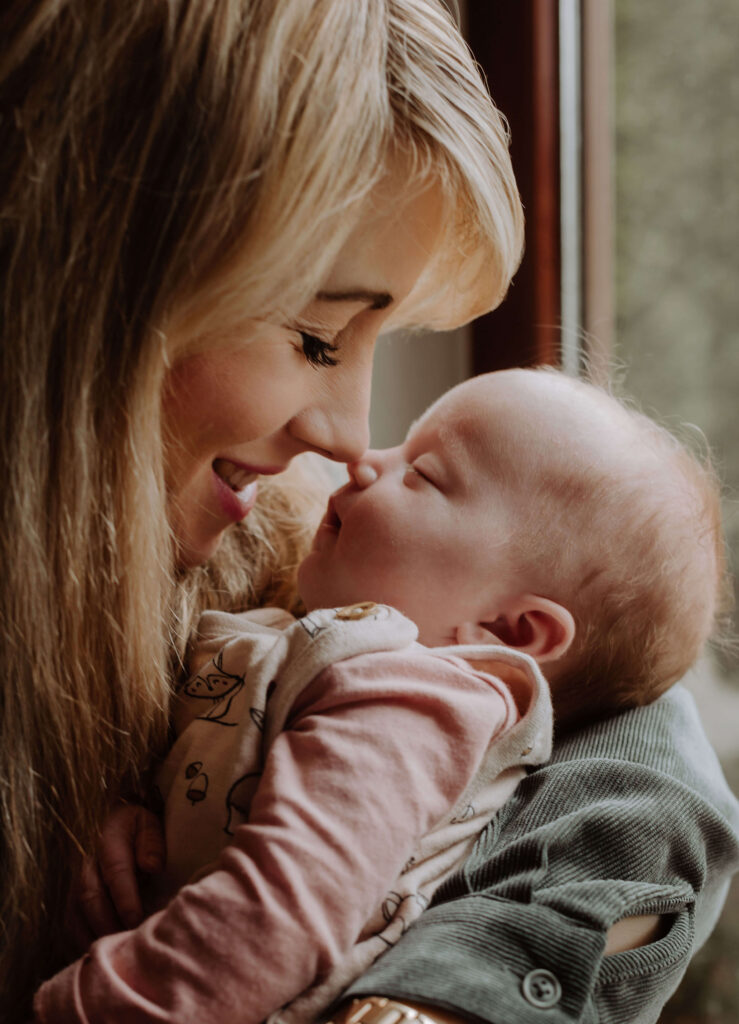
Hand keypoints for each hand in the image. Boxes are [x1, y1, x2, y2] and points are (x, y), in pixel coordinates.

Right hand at [73, 802, 164, 943]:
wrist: (119, 827)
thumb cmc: (141, 830)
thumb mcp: (150, 825)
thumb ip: (152, 842)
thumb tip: (152, 866)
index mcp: (109, 840)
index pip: (115, 871)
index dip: (124, 897)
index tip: (136, 919)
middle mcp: (86, 864)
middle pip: (90, 897)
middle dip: (108, 923)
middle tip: (127, 944)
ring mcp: (74, 884)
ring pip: (76, 915)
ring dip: (93, 937)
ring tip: (114, 956)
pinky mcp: (71, 902)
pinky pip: (70, 927)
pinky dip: (82, 944)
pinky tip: (98, 958)